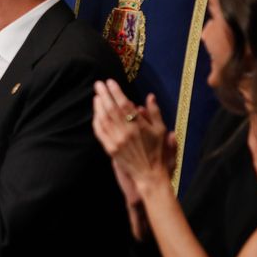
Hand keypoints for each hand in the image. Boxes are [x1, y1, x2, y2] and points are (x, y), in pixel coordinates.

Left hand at [92, 80, 170, 200]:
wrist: (149, 174)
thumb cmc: (157, 152)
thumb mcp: (161, 130)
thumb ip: (155, 112)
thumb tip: (150, 96)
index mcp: (138, 126)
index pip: (124, 104)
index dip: (116, 92)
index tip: (110, 82)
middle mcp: (125, 132)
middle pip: (111, 109)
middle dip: (104, 94)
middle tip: (98, 84)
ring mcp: (116, 141)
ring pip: (104, 119)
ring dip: (98, 106)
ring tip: (97, 96)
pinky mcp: (110, 149)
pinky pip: (100, 132)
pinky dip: (96, 121)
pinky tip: (96, 113)